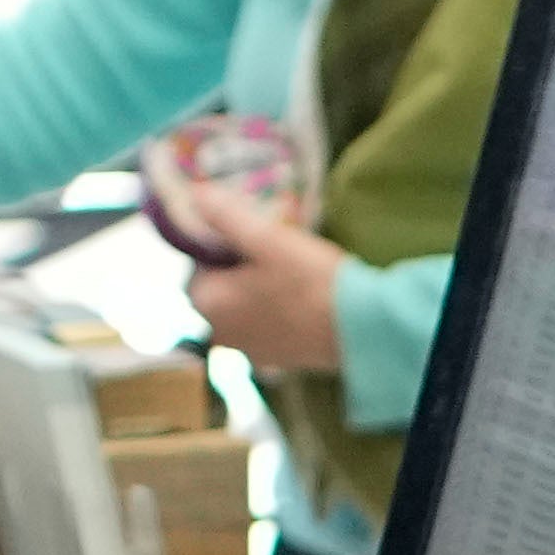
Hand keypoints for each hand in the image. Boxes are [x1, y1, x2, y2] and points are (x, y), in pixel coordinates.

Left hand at [185, 218, 350, 374]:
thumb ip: (226, 216)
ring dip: (254, 291)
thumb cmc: (310, 280)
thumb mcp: (267, 239)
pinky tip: (299, 301)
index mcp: (208, 303)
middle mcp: (219, 333)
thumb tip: (194, 193)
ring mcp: (247, 351)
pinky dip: (272, 313)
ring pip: (240, 309)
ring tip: (289, 273)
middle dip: (237, 269)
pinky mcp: (274, 361)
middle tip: (273, 250)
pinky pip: (262, 328)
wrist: (360, 329)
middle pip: (218, 290)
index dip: (220, 246)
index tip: (251, 234)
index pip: (197, 265)